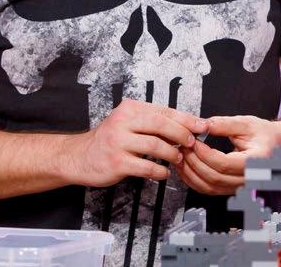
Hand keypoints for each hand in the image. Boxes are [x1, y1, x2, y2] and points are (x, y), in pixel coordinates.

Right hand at [60, 99, 205, 186]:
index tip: (202, 126)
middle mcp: (123, 122)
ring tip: (177, 158)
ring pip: (156, 146)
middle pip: (162, 125)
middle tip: (192, 143)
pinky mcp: (116, 162)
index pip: (165, 111)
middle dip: (182, 135)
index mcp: (130, 108)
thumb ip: (153, 122)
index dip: (187, 119)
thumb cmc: (110, 139)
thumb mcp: (129, 123)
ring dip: (172, 154)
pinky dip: (159, 171)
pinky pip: (146, 167)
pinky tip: (163, 173)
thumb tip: (187, 126)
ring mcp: (118, 142)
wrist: (78, 157)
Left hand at [174, 115, 280, 195]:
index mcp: (256, 161)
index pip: (224, 163)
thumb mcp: (247, 123)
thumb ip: (225, 124)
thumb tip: (203, 125)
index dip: (204, 154)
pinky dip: (194, 181)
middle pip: (214, 177)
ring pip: (209, 187)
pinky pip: (209, 190)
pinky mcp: (232, 189)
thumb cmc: (265, 134)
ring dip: (191, 174)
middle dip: (194, 162)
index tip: (193, 142)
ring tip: (180, 157)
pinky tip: (186, 169)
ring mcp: (240, 186)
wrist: (277, 144)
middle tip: (183, 147)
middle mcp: (249, 178)